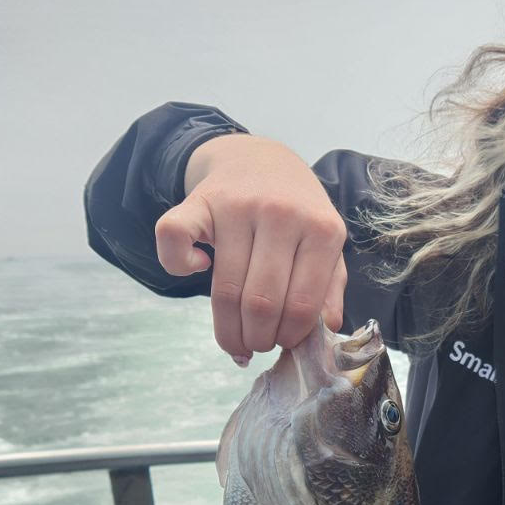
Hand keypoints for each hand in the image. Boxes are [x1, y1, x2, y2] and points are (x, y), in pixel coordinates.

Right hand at [155, 134, 348, 362]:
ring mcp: (237, 205)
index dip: (289, 337)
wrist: (261, 159)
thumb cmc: (297, 213)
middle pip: (261, 302)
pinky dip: (179, 266)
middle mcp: (280, 214)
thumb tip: (326, 330)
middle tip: (256, 345)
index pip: (302, 305)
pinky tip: (199, 268)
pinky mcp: (199, 199)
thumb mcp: (325, 244)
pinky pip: (174, 240)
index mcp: (322, 230)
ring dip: (227, 328)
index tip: (282, 345)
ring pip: (224, 289)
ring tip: (235, 338)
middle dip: (257, 339)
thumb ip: (330, 287)